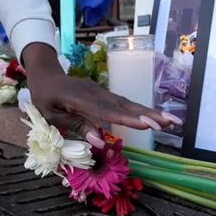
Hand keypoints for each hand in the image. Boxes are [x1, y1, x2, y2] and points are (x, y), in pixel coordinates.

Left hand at [22, 43, 181, 147]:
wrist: (46, 74)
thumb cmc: (46, 97)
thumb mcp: (52, 115)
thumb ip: (77, 126)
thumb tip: (99, 141)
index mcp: (79, 98)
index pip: (107, 111)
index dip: (128, 118)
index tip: (147, 124)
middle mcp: (95, 93)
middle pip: (124, 104)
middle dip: (148, 114)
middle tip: (170, 122)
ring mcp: (102, 92)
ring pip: (127, 103)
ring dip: (149, 112)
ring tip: (169, 121)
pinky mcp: (105, 94)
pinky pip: (123, 103)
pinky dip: (139, 110)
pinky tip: (154, 116)